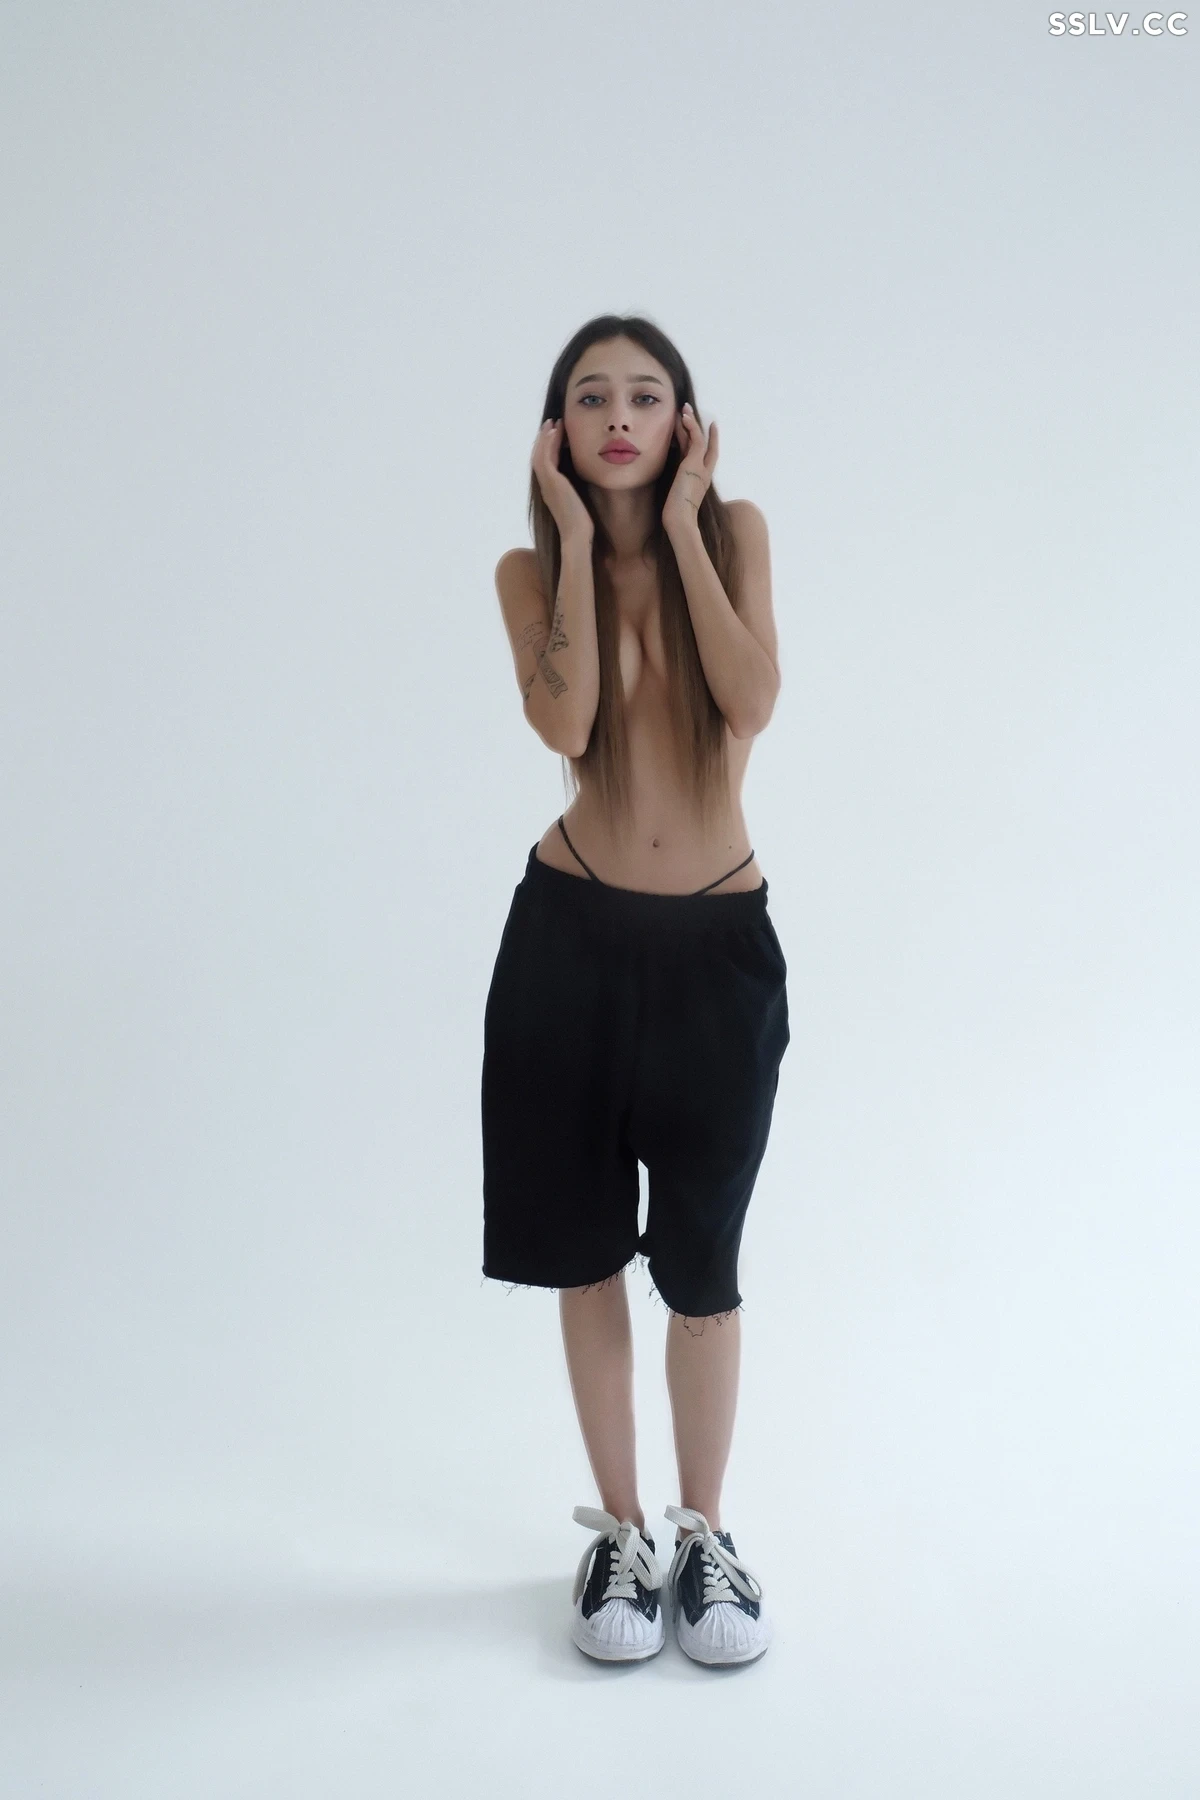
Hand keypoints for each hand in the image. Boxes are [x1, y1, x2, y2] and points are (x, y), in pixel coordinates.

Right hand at [531, 418, 593, 542]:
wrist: (578, 536)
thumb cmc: (582, 525)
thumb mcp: (579, 503)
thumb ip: (578, 492)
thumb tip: (588, 485)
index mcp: (550, 491)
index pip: (546, 465)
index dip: (548, 449)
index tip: (555, 435)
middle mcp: (545, 486)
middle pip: (539, 456)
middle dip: (544, 439)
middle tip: (550, 424)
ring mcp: (546, 484)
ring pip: (540, 454)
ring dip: (545, 437)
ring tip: (553, 422)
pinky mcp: (552, 482)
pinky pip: (546, 457)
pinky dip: (549, 442)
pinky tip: (556, 431)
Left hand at [663, 402, 717, 532]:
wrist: (680, 520)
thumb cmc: (676, 515)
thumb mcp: (675, 496)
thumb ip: (674, 484)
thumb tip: (665, 478)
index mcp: (700, 480)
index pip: (705, 456)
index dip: (705, 440)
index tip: (705, 428)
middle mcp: (704, 472)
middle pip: (703, 443)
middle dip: (697, 426)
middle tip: (689, 411)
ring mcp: (701, 467)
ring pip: (699, 438)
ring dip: (692, 421)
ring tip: (684, 408)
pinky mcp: (695, 464)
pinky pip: (696, 439)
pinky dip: (691, 426)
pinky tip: (683, 417)